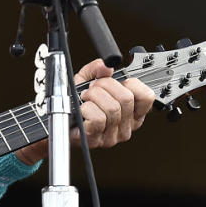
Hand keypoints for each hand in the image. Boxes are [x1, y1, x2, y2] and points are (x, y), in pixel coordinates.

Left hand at [17, 58, 154, 162]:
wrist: (58, 119)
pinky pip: (98, 119)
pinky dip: (87, 109)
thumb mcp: (87, 80)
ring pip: (112, 108)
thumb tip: (105, 66)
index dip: (131, 83)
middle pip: (126, 98)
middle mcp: (126, 126)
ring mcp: (113, 136)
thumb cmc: (76, 103)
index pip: (147, 96)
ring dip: (93, 98)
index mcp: (132, 112)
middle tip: (93, 89)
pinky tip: (82, 109)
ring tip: (85, 99)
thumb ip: (97, 69)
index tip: (118, 81)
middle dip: (105, 87)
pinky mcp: (97, 140)